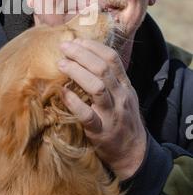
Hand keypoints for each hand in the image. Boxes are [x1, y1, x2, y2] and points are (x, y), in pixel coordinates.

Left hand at [58, 38, 146, 179]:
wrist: (134, 154)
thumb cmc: (122, 120)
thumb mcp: (122, 96)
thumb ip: (109, 79)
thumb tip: (84, 58)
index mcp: (125, 85)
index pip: (112, 58)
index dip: (93, 46)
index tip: (76, 40)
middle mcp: (120, 96)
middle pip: (102, 68)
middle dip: (81, 54)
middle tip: (64, 47)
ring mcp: (112, 114)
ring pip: (97, 87)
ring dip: (77, 72)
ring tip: (61, 64)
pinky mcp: (101, 131)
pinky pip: (87, 114)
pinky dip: (73, 102)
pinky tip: (62, 92)